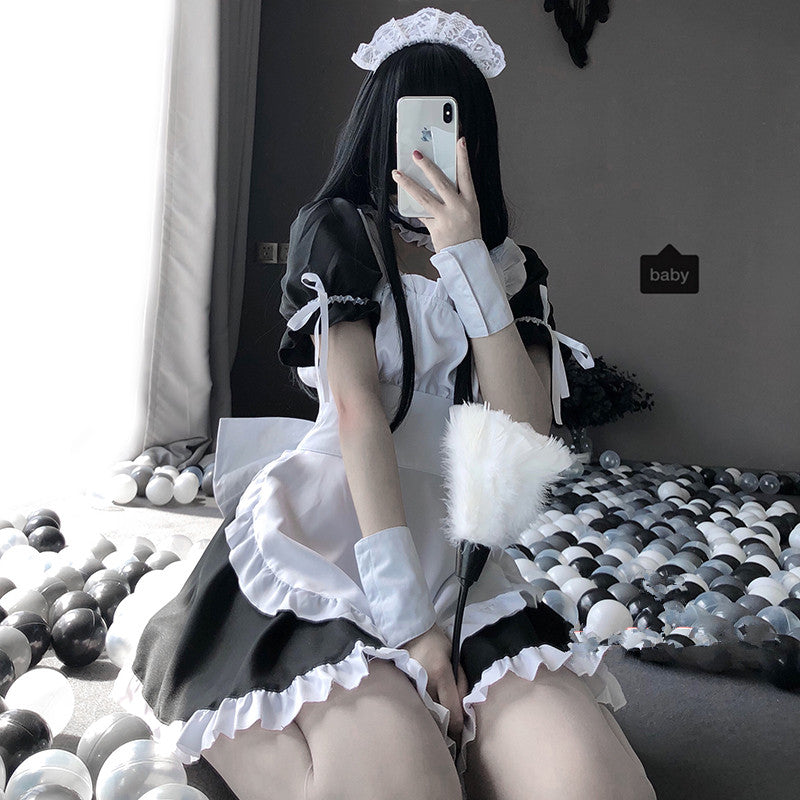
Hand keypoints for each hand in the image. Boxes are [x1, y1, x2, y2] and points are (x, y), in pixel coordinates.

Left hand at [392, 136, 481, 253]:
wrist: (466, 258)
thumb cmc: (468, 234)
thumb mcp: (470, 212)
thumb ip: (457, 198)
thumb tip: (437, 183)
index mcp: (471, 201)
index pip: (466, 175)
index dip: (463, 157)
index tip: (459, 141)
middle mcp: (459, 207)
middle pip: (441, 182)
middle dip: (427, 166)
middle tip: (416, 154)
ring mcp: (446, 217)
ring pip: (424, 197)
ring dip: (409, 184)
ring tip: (397, 174)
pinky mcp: (435, 227)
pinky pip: (421, 213)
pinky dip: (411, 205)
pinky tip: (401, 196)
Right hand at [402, 623, 468, 746]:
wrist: (409, 631)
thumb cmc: (435, 641)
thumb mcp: (454, 655)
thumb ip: (460, 680)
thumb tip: (464, 704)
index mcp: (441, 674)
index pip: (452, 711)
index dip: (459, 728)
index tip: (463, 734)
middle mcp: (426, 684)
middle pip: (439, 718)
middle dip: (447, 729)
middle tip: (454, 737)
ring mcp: (413, 687)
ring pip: (427, 715)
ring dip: (435, 722)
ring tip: (441, 728)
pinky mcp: (405, 688)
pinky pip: (417, 706)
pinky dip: (424, 713)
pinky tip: (427, 715)